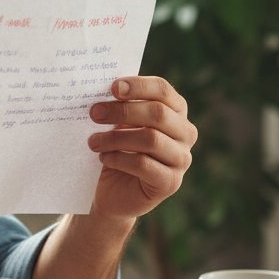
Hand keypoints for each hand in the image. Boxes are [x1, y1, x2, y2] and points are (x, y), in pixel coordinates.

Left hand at [86, 76, 196, 222]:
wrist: (113, 192)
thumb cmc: (117, 149)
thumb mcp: (118, 124)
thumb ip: (119, 106)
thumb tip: (99, 89)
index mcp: (176, 111)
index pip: (162, 90)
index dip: (138, 86)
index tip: (113, 88)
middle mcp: (185, 133)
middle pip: (158, 113)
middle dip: (122, 111)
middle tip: (94, 113)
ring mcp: (181, 159)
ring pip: (150, 139)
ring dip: (116, 138)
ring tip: (93, 141)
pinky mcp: (170, 182)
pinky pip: (144, 164)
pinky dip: (119, 159)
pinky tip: (104, 158)